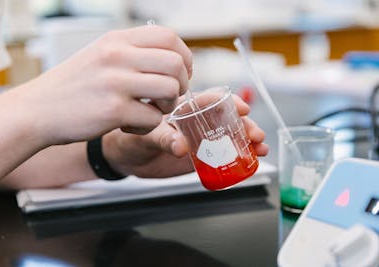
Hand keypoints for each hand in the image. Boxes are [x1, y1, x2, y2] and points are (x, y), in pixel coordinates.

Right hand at [17, 25, 191, 145]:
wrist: (38, 110)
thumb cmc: (73, 85)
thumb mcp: (101, 55)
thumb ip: (133, 52)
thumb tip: (173, 59)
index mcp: (116, 40)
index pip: (168, 37)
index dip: (184, 56)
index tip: (181, 72)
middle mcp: (117, 56)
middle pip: (176, 64)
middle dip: (182, 84)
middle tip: (170, 96)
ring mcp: (115, 83)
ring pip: (170, 90)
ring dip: (169, 106)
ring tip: (152, 110)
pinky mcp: (113, 111)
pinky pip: (153, 119)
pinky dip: (148, 126)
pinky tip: (130, 124)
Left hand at [102, 95, 267, 178]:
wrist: (128, 159)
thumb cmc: (132, 139)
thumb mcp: (145, 136)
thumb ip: (163, 138)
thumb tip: (181, 145)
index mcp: (184, 110)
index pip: (211, 101)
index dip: (229, 103)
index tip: (243, 108)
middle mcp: (197, 123)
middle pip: (227, 120)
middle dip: (245, 125)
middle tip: (255, 134)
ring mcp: (202, 140)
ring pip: (230, 138)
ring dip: (247, 141)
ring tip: (259, 148)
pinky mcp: (202, 157)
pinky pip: (225, 156)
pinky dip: (240, 157)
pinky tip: (253, 160)